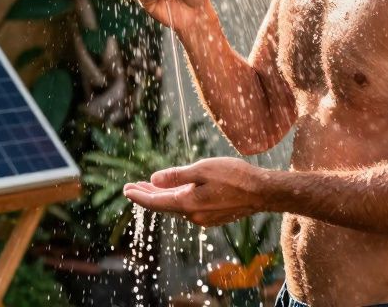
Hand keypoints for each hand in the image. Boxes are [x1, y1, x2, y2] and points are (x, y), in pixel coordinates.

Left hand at [123, 157, 264, 226]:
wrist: (262, 193)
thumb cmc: (234, 177)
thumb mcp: (202, 169)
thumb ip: (176, 176)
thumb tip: (153, 179)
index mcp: (188, 204)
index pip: (155, 202)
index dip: (139, 195)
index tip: (126, 190)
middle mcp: (193, 215)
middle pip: (163, 205)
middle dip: (146, 195)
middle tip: (130, 187)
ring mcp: (203, 217)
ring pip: (175, 205)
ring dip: (161, 196)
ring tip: (148, 186)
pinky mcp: (212, 215)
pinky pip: (187, 206)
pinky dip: (176, 198)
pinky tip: (174, 190)